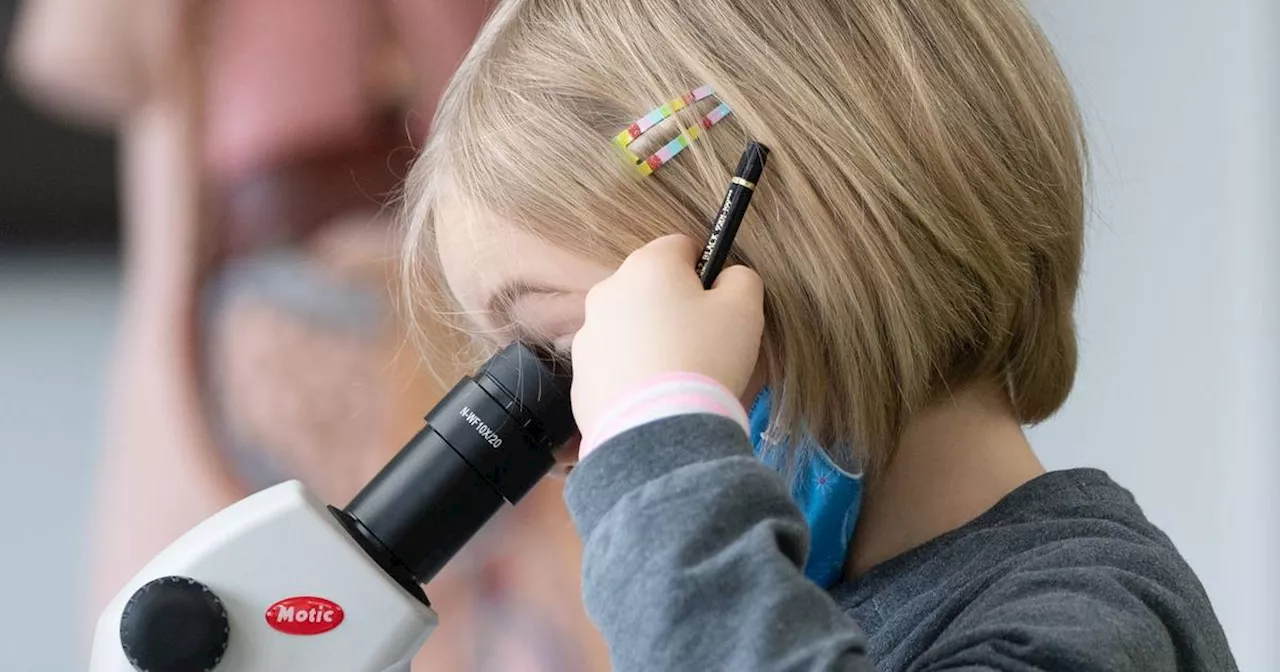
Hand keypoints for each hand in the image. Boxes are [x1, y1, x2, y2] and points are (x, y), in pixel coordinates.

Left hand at [570, 235, 764, 447]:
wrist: (659, 430)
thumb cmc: (706, 358)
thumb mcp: (745, 309)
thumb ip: (741, 278)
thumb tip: (727, 277)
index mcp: (648, 266)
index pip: (681, 247)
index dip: (705, 273)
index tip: (717, 305)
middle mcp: (608, 291)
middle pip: (651, 287)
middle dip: (674, 307)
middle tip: (701, 344)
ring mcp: (588, 335)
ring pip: (629, 326)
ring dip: (650, 340)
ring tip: (676, 377)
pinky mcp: (580, 376)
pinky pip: (614, 364)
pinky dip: (632, 374)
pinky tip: (654, 398)